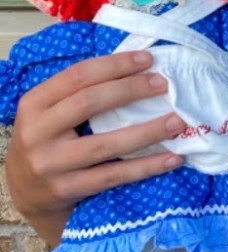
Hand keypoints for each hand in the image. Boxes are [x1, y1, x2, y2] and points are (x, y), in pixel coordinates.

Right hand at [5, 51, 185, 244]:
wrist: (26, 192)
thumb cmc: (48, 140)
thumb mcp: (49, 112)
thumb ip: (80, 92)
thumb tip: (136, 67)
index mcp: (34, 103)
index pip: (78, 76)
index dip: (115, 65)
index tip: (147, 59)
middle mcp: (38, 132)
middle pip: (89, 103)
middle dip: (131, 90)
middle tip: (163, 84)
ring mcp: (51, 164)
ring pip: (106, 144)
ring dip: (147, 131)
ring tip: (176, 122)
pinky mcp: (67, 190)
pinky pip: (114, 176)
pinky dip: (146, 167)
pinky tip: (172, 158)